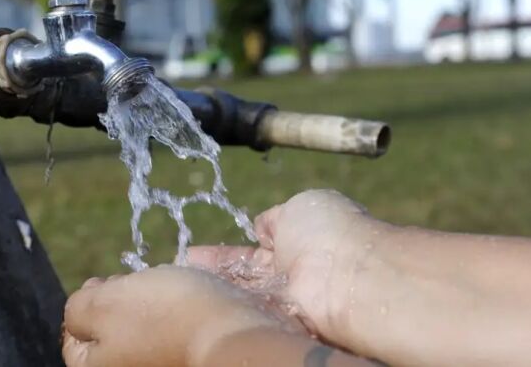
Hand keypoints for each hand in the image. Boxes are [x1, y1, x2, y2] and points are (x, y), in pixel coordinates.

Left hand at [62, 265, 302, 366]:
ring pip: (143, 327)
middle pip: (111, 332)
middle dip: (121, 300)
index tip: (107, 282)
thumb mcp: (102, 303)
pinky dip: (177, 313)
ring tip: (167, 290)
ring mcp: (161, 364)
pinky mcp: (189, 357)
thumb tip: (79, 310)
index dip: (88, 301)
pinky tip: (188, 300)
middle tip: (138, 285)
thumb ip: (77, 307)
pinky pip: (173, 330)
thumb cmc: (164, 317)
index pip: (74, 338)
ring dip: (151, 303)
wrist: (233, 334)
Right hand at [188, 189, 381, 346]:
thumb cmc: (330, 232)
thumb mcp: (300, 207)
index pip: (253, 251)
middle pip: (243, 277)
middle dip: (212, 274)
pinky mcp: (281, 324)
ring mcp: (284, 301)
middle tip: (180, 271)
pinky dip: (224, 308)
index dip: (224, 254)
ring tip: (179, 285)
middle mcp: (290, 275)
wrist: (351, 277)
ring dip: (213, 289)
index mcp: (298, 242)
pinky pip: (247, 314)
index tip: (194, 254)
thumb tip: (261, 225)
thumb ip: (276, 218)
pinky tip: (196, 303)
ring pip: (241, 295)